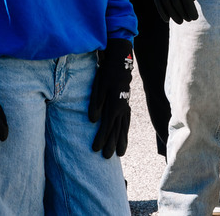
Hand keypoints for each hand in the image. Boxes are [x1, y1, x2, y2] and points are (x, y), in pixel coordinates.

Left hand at [88, 39, 133, 157]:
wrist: (120, 62)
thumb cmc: (106, 73)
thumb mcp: (98, 86)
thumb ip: (96, 104)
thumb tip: (93, 121)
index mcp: (114, 105)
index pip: (107, 126)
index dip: (101, 139)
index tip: (96, 150)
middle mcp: (122, 108)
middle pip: (117, 130)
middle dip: (112, 144)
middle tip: (107, 158)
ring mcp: (126, 106)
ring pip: (124, 127)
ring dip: (121, 140)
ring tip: (120, 154)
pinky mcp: (126, 103)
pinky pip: (127, 121)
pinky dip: (125, 130)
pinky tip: (124, 135)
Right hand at [148, 0, 198, 23]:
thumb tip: (193, 0)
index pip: (188, 6)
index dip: (192, 14)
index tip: (195, 17)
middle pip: (180, 10)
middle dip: (185, 16)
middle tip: (189, 19)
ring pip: (170, 11)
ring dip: (175, 18)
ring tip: (180, 21)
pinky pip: (159, 7)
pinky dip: (163, 14)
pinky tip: (167, 19)